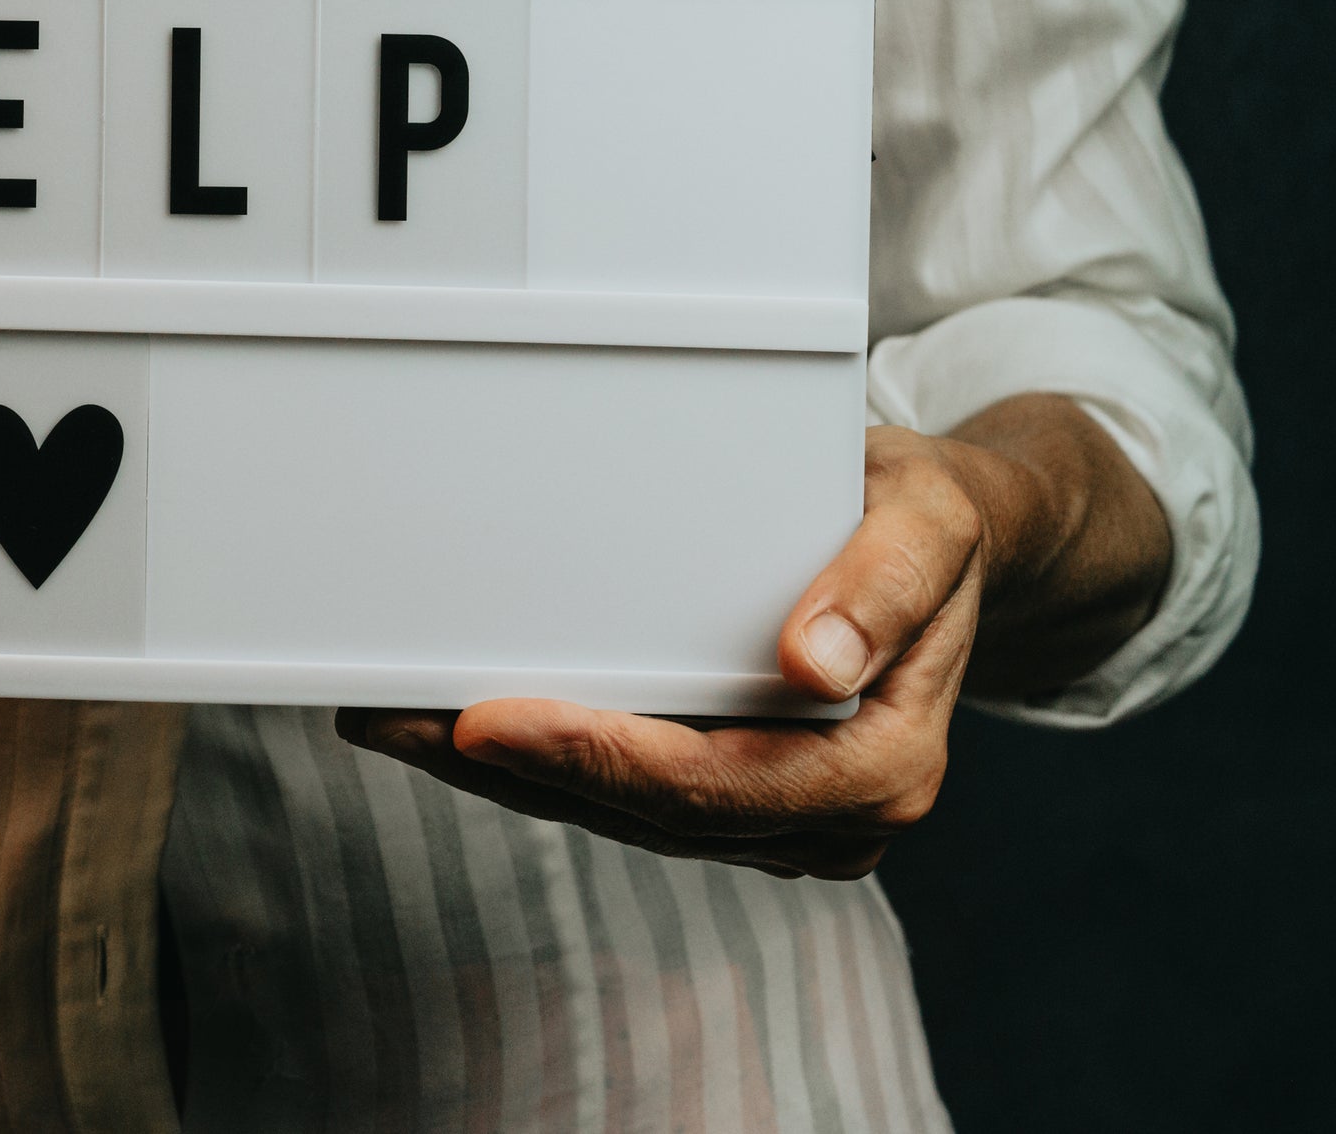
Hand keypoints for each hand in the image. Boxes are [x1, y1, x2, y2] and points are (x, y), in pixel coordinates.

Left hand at [339, 398, 1166, 879]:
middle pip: (643, 812)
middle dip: (511, 769)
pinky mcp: (725, 792)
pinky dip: (532, 758)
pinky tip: (449, 722)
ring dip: (499, 772)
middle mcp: (822, 814)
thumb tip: (812, 662)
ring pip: (613, 812)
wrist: (945, 546)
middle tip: (393, 715)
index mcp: (879, 767)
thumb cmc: (927, 522)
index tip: (489, 721)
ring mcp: (770, 814)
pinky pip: (617, 789)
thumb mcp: (928, 522)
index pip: (714, 784)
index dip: (596, 760)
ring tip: (390, 715)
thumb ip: (881, 586)